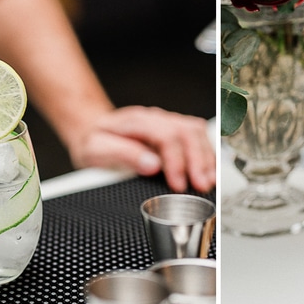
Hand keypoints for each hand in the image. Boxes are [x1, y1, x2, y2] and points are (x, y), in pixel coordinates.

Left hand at [71, 106, 215, 192]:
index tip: (178, 185)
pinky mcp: (175, 130)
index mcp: (137, 121)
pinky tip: (209, 170)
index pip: (166, 136)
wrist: (94, 130)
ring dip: (206, 157)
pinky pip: (197, 136)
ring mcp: (168, 121)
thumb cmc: (96, 141)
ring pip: (196, 132)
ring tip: (209, 181)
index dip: (176, 161)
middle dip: (198, 160)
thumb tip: (152, 165)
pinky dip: (206, 154)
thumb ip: (124, 154)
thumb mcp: (97, 149)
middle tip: (201, 185)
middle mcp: (156, 118)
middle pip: (187, 132)